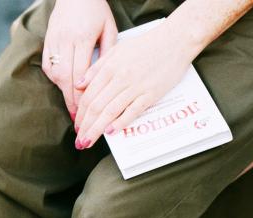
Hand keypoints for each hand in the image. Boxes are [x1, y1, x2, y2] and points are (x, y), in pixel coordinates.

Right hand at [42, 0, 117, 119]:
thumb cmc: (96, 10)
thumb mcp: (109, 28)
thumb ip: (107, 53)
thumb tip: (103, 80)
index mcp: (83, 37)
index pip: (81, 74)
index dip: (82, 96)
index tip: (85, 112)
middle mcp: (65, 40)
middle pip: (65, 78)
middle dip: (70, 100)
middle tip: (76, 118)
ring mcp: (54, 41)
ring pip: (55, 74)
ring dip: (62, 91)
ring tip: (71, 105)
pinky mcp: (46, 41)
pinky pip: (47, 66)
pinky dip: (55, 78)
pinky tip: (63, 85)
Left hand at [73, 22, 193, 148]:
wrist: (176, 40)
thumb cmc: (146, 45)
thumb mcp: (117, 50)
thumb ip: (97, 68)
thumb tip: (79, 84)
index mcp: (110, 68)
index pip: (89, 96)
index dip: (80, 114)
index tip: (76, 127)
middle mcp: (120, 78)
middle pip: (96, 107)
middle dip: (85, 127)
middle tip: (79, 142)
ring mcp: (135, 87)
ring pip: (110, 112)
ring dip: (96, 130)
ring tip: (88, 142)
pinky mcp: (150, 94)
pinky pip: (132, 111)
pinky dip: (120, 122)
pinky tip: (110, 133)